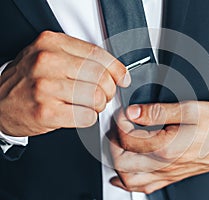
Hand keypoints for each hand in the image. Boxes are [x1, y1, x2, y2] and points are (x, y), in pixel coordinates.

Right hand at [0, 31, 129, 136]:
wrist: (0, 102)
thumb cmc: (29, 80)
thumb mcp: (51, 57)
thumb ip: (81, 59)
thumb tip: (117, 73)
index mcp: (51, 43)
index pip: (98, 54)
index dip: (117, 69)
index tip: (123, 78)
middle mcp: (47, 61)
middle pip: (100, 77)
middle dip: (108, 91)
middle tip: (102, 96)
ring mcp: (45, 87)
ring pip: (96, 98)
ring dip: (98, 106)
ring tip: (89, 106)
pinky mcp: (45, 112)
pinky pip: (87, 117)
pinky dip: (89, 118)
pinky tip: (79, 115)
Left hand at [109, 101, 208, 193]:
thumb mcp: (190, 109)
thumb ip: (158, 112)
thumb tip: (134, 112)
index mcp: (166, 147)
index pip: (128, 138)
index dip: (120, 122)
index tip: (124, 113)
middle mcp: (164, 165)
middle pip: (122, 162)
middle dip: (112, 142)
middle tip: (118, 127)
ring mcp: (167, 174)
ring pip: (129, 180)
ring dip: (117, 162)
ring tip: (118, 145)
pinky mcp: (172, 177)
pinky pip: (144, 188)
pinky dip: (128, 182)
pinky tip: (124, 174)